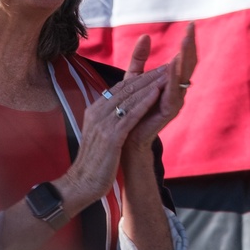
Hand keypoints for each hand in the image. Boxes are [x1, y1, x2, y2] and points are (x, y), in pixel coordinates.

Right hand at [56, 66, 167, 203]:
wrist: (81, 183)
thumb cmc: (95, 160)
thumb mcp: (101, 134)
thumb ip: (109, 118)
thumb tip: (121, 108)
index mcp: (95, 110)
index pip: (120, 88)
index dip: (140, 77)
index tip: (158, 69)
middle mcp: (97, 112)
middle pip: (126, 89)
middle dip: (149, 76)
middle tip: (168, 66)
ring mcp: (102, 124)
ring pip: (129, 98)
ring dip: (150, 85)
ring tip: (167, 74)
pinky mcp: (110, 137)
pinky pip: (130, 115)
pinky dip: (144, 102)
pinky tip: (157, 93)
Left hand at [122, 23, 197, 153]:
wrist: (126, 137)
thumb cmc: (132, 109)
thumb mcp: (134, 78)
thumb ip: (139, 59)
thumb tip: (146, 36)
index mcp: (171, 82)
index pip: (183, 58)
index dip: (188, 42)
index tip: (190, 24)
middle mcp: (177, 90)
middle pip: (188, 64)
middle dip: (190, 45)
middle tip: (191, 28)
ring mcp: (175, 101)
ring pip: (183, 76)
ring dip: (185, 58)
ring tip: (186, 41)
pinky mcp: (168, 112)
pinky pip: (172, 92)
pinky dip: (172, 77)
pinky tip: (172, 64)